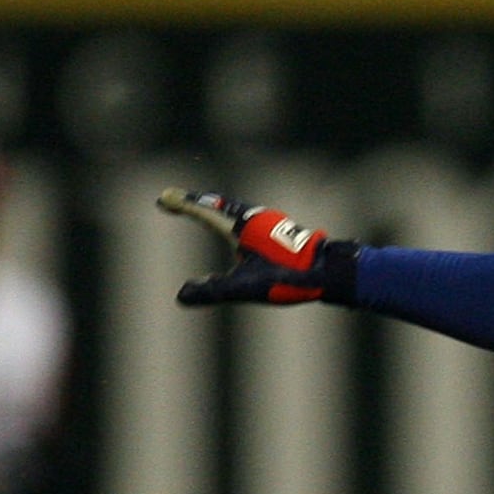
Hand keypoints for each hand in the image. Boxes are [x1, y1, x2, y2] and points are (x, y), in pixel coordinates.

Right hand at [157, 188, 358, 306]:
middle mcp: (256, 218)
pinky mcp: (284, 232)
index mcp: (242, 227)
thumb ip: (213, 290)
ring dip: (218, 209)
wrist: (331, 273)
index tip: (162, 198)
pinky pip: (253, 220)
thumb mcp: (246, 288)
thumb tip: (181, 295)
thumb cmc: (290, 278)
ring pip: (238, 210)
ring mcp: (272, 223)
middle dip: (196, 203)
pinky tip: (245, 232)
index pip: (204, 212)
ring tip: (205, 209)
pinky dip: (238, 220)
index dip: (182, 205)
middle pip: (219, 205)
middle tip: (177, 199)